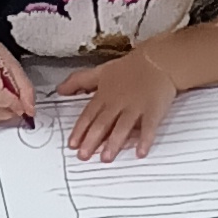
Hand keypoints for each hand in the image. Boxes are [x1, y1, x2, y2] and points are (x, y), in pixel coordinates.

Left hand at [61, 46, 179, 159]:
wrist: (158, 60)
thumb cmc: (130, 68)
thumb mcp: (101, 71)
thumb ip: (79, 81)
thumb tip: (59, 90)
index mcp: (105, 95)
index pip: (88, 115)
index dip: (79, 130)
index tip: (72, 145)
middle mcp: (118, 103)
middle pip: (102, 123)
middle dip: (92, 140)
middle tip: (84, 156)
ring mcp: (135, 107)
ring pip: (122, 127)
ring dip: (114, 143)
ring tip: (106, 158)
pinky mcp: (152, 111)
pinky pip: (148, 128)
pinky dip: (145, 140)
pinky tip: (140, 153)